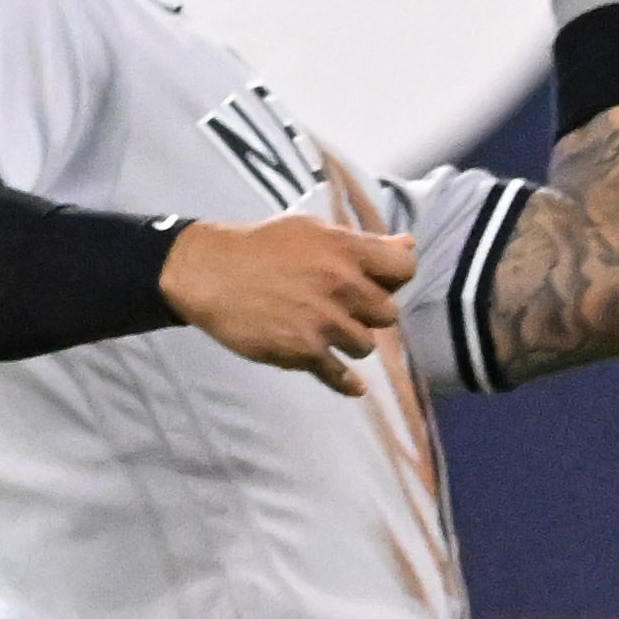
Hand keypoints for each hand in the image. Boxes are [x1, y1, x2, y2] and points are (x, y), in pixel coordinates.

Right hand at [163, 214, 418, 394]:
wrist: (210, 273)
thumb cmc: (261, 247)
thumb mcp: (313, 231)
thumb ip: (363, 242)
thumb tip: (408, 246)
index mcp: (346, 250)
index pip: (403, 270)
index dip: (394, 278)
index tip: (379, 282)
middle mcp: (341, 285)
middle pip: (388, 314)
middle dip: (370, 313)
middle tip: (347, 308)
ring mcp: (323, 321)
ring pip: (365, 344)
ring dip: (350, 339)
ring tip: (326, 329)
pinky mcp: (302, 350)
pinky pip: (339, 375)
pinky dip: (347, 383)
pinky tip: (354, 387)